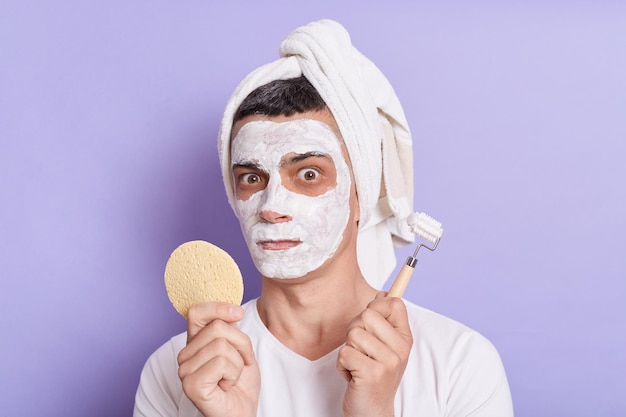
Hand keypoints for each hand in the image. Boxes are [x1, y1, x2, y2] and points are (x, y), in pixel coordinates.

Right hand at [177, 302, 259, 416]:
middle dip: (240, 345)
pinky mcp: (191, 384)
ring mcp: (185, 370)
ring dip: (238, 363)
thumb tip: (233, 311)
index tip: (238, 313)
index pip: (197, 312)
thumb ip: (231, 328)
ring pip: (221, 345)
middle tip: (239, 364)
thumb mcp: (240, 347)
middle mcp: (185, 355)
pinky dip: (233, 374)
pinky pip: (221, 363)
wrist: (242, 411)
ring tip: (231, 377)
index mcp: (194, 343)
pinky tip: (226, 385)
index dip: (219, 308)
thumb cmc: (240, 382)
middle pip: (218, 328)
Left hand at [336, 293, 412, 416]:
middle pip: (367, 314)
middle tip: (362, 350)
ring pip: (353, 333)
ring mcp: (388, 362)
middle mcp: (400, 349)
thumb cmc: (374, 375)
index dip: (377, 306)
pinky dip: (342, 365)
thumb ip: (383, 322)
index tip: (372, 323)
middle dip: (355, 330)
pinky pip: (344, 353)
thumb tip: (383, 293)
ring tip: (358, 364)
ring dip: (348, 350)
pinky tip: (353, 376)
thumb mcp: (385, 347)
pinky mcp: (371, 373)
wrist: (372, 411)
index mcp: (405, 339)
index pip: (394, 303)